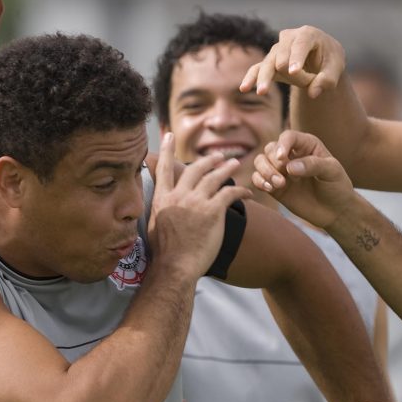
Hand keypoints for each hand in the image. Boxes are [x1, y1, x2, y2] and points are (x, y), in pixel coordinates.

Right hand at [148, 133, 250, 279]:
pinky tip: (248, 194)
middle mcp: (179, 196)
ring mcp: (196, 202)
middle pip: (194, 169)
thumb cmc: (164, 254)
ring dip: (225, 168)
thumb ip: (159, 210)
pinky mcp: (213, 211)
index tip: (169, 135)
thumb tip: (160, 205)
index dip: (167, 150)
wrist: (175, 267)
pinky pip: (230, 194)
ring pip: (214, 177)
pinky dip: (241, 192)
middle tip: (217, 156)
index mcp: (163, 199)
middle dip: (207, 160)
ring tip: (234, 163)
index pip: (164, 168)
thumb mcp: (153, 226)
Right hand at [239, 25, 344, 98]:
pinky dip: (251, 77)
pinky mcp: (270, 61)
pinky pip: (258, 68)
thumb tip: (313, 93)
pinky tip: (244, 88)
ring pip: (268, 62)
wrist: (322, 57)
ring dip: (265, 77)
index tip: (294, 72)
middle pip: (282, 54)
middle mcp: (288, 38)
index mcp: (307, 34)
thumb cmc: (330, 59)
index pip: (300, 45)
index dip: (297, 58)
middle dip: (289, 71)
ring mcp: (277, 49)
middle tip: (303, 83)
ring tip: (262, 92)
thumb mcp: (336, 67)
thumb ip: (328, 80)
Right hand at [251, 130, 358, 229]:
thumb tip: (289, 167)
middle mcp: (291, 154)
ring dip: (264, 171)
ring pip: (260, 161)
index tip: (281, 159)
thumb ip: (312, 165)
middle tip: (283, 179)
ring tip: (279, 184)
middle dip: (272, 162)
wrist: (336, 211)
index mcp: (306, 145)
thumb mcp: (332, 171)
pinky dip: (259, 182)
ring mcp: (281, 170)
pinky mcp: (274, 185)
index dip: (282, 145)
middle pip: (270, 149)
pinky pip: (258, 178)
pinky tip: (269, 188)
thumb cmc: (337, 186)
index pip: (288, 137)